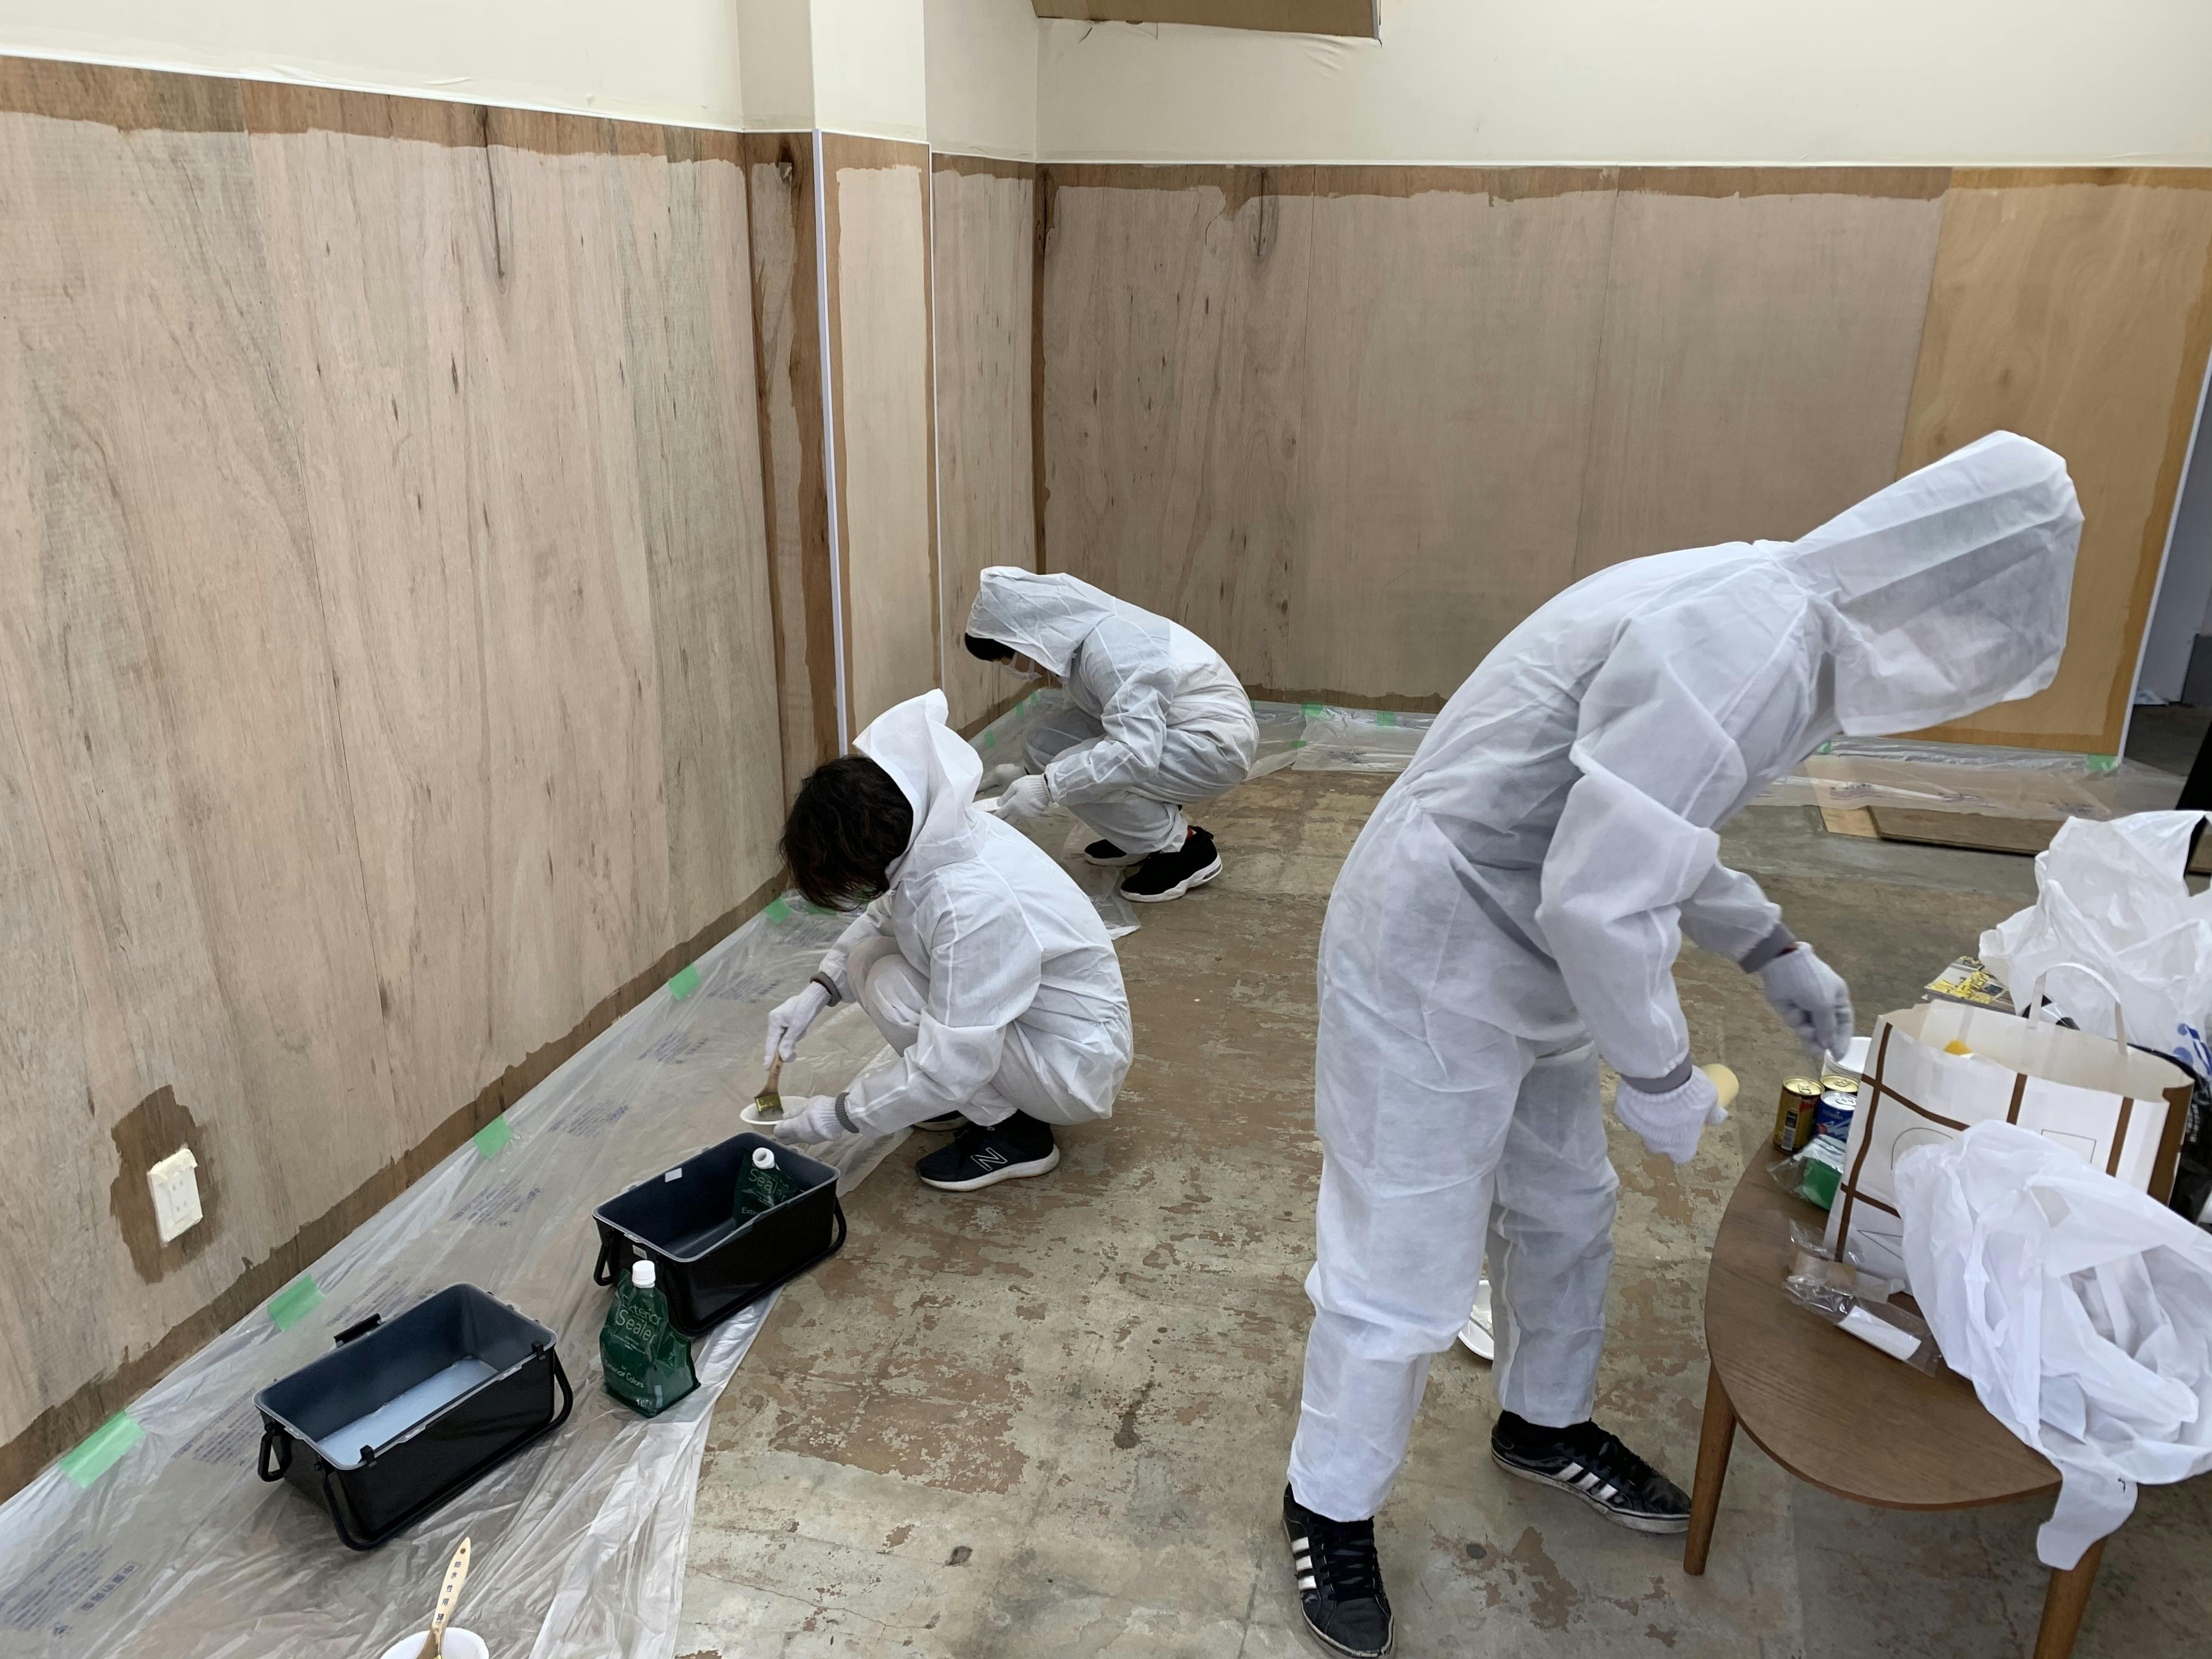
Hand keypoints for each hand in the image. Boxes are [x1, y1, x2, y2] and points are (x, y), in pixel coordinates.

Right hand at [765, 980, 831, 1064]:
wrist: (816, 996)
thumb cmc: (806, 1009)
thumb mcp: (798, 1027)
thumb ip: (789, 1042)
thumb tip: (783, 1058)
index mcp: (774, 1020)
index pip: (771, 1042)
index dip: (770, 1056)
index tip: (768, 1068)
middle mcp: (775, 1021)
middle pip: (777, 1041)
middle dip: (786, 1046)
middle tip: (793, 1057)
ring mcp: (781, 1021)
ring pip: (785, 1038)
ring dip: (794, 1038)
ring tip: (803, 1028)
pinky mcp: (787, 1022)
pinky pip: (790, 1034)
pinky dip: (797, 1034)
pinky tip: (803, 1027)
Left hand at [770, 1095, 851, 1144]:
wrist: (841, 1116)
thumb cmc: (822, 1108)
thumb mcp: (806, 1105)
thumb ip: (795, 1112)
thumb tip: (785, 1116)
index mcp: (795, 1127)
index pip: (779, 1131)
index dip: (777, 1127)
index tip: (779, 1123)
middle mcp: (801, 1137)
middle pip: (786, 1140)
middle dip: (783, 1135)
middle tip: (783, 1128)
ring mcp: (810, 1140)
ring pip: (797, 1140)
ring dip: (794, 1135)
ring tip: (797, 1126)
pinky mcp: (819, 1140)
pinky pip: (807, 1139)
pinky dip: (805, 1134)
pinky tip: (809, 1127)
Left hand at [994, 775, 1052, 822]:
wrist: (1047, 787)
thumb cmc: (1030, 784)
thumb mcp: (1015, 786)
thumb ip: (1005, 796)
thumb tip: (999, 803)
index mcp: (1012, 806)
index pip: (999, 815)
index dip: (993, 815)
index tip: (989, 815)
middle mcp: (1018, 813)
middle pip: (1006, 822)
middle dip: (1001, 820)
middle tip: (998, 817)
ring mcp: (1026, 816)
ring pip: (1014, 821)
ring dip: (1009, 819)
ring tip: (1007, 814)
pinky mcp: (1033, 816)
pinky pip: (1022, 818)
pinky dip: (1018, 816)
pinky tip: (1018, 811)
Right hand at [1615, 1068, 1726, 1165]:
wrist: (1657, 1076)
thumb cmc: (1689, 1092)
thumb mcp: (1709, 1099)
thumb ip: (1713, 1111)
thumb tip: (1721, 1116)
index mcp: (1681, 1143)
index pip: (1683, 1156)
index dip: (1685, 1147)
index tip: (1687, 1133)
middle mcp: (1658, 1142)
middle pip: (1660, 1146)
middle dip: (1664, 1136)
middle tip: (1670, 1116)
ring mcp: (1638, 1129)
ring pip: (1643, 1130)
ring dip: (1649, 1121)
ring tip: (1655, 1100)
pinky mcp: (1624, 1115)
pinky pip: (1630, 1115)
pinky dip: (1635, 1108)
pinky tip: (1641, 1094)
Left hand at [1759, 945, 1854, 1060]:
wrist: (1783, 965)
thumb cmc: (1811, 982)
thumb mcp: (1825, 1004)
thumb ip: (1828, 1026)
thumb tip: (1829, 1045)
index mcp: (1838, 998)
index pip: (1844, 1023)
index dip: (1842, 1040)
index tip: (1839, 1056)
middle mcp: (1823, 1004)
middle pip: (1826, 1030)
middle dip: (1822, 1040)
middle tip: (1819, 1052)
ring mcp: (1806, 1007)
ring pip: (1810, 1029)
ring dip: (1809, 1034)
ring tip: (1807, 1035)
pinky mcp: (1790, 1009)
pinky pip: (1796, 1023)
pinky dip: (1797, 1023)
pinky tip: (1798, 1019)